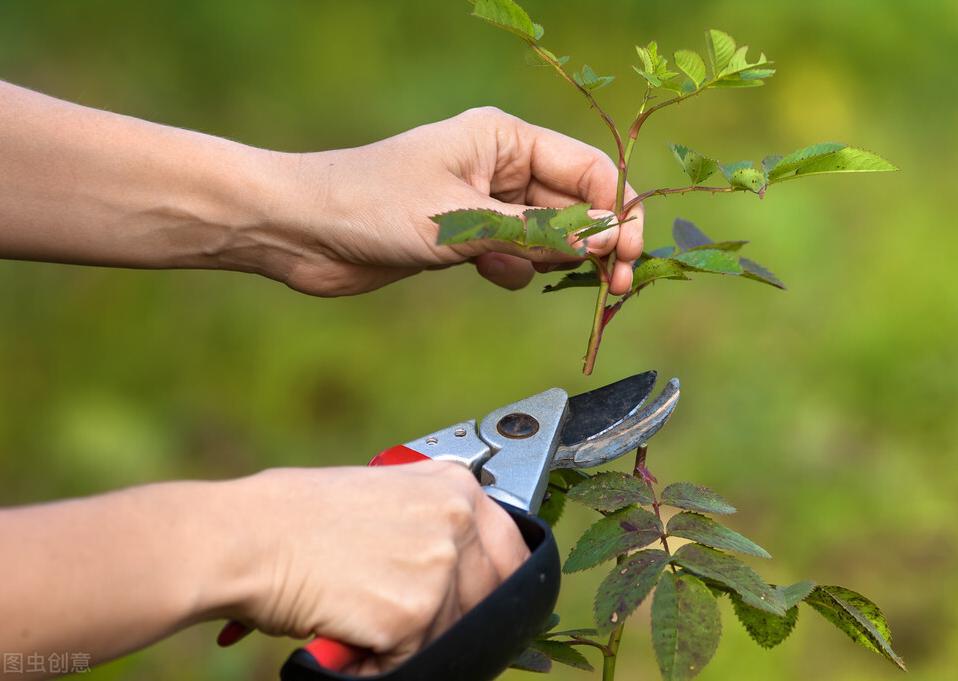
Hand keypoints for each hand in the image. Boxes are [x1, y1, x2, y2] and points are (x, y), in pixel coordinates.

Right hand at [225, 462, 529, 674]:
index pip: (510, 549)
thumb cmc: (293, 515)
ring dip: (414, 639)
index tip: (482, 602)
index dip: (495, 583)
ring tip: (366, 621)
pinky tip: (352, 639)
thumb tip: (458, 558)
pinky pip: (418, 658)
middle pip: (490, 595)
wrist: (246, 538)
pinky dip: (383, 662)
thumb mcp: (381, 492)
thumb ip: (429, 517)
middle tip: (412, 622)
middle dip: (456, 616)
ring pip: (453, 631)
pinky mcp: (413, 614)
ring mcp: (438, 567)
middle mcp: (456, 519)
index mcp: (453, 485)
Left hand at [250, 107, 643, 295]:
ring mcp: (482, 202)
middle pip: (574, 204)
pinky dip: (516, 268)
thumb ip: (540, 233)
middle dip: (595, 243)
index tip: (632, 257)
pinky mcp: (463, 235)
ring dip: (554, 258)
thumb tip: (609, 238)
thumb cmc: (374, 205)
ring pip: (546, 233)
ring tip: (537, 273)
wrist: (301, 230)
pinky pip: (514, 253)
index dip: (618, 212)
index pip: (588, 170)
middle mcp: (500, 166)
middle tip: (617, 288)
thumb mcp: (465, 220)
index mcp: (505, 139)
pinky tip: (495, 273)